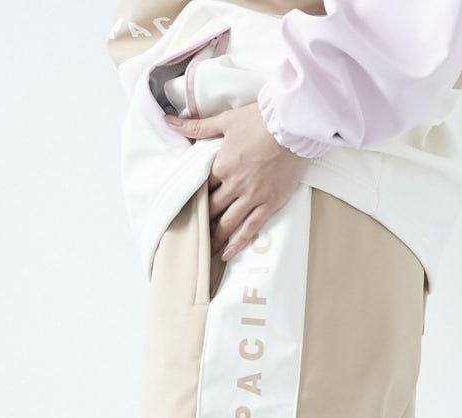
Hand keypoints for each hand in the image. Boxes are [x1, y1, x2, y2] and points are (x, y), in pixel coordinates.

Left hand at [165, 103, 306, 259]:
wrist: (292, 124)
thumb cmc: (260, 120)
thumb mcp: (225, 120)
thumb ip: (197, 127)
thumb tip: (169, 122)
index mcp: (221, 165)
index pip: (203, 186)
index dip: (197, 196)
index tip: (191, 206)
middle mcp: (234, 185)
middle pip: (213, 208)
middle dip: (203, 220)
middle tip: (195, 232)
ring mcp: (252, 197)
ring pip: (228, 223)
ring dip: (216, 237)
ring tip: (207, 249)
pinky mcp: (269, 203)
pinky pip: (251, 228)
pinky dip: (238, 242)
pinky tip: (228, 252)